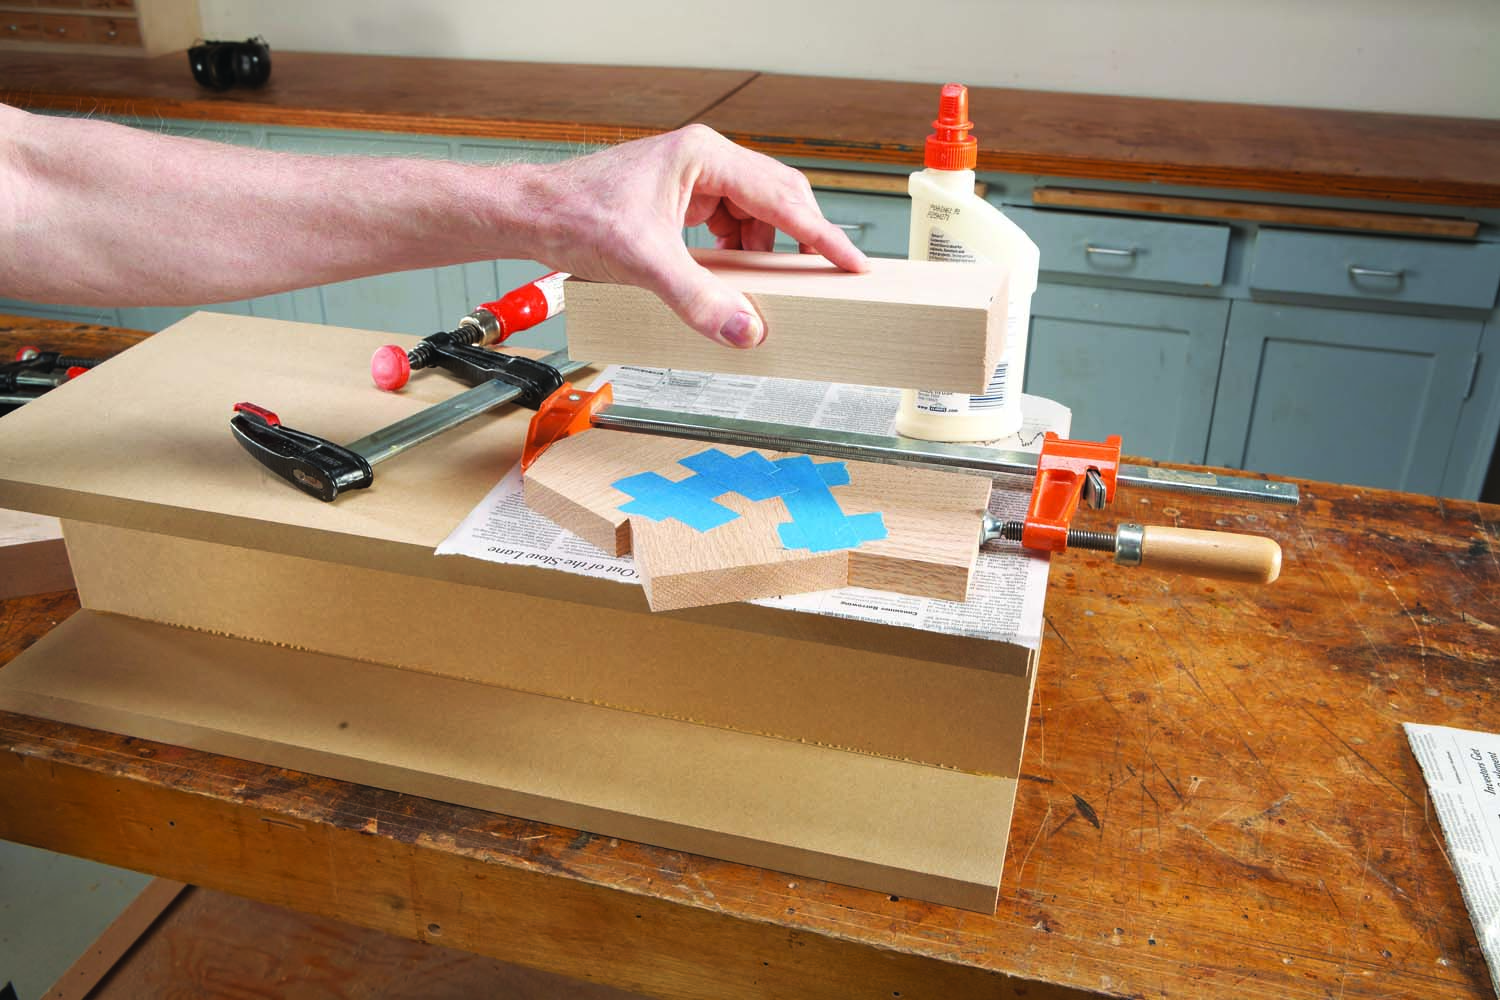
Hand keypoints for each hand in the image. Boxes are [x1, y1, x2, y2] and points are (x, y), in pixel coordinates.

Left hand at [520, 124, 868, 348]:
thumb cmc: (576, 217)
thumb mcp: (644, 265)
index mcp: (703, 157)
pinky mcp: (682, 202)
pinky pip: (729, 228)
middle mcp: (704, 161)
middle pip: (777, 200)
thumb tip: (747, 329)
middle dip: (799, 242)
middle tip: (827, 280)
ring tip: (770, 288)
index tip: (853, 263)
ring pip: (754, 217)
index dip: (822, 235)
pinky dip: (738, 256)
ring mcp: (694, 180)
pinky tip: (733, 280)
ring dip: (764, 254)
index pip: (782, 196)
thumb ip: (699, 300)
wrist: (533, 216)